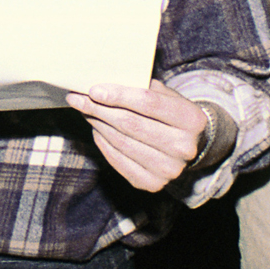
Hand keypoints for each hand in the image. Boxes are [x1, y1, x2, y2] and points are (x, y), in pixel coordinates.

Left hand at [67, 80, 219, 192]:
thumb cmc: (172, 114)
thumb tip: (103, 84)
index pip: (149, 103)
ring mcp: (169, 170)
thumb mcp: (166, 95)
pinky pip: (118, 161)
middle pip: (131, 124)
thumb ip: (142, 88)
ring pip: (122, 143)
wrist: (192, 146)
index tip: (93, 90)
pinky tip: (96, 129)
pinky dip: (103, 143)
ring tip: (84, 111)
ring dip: (97, 125)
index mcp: (192, 119)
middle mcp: (184, 148)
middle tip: (78, 98)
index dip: (119, 95)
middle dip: (99, 109)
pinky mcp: (153, 184)